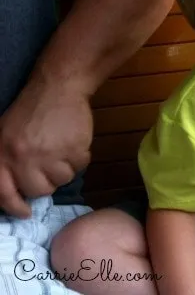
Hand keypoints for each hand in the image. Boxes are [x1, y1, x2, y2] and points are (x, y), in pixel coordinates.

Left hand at [0, 78, 91, 216]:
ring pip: (62, 180)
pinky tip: (73, 142)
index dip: (16, 207)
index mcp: (2, 155)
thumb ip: (5, 162)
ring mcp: (50, 154)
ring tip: (61, 149)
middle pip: (39, 190)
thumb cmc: (30, 111)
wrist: (57, 87)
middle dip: (46, 181)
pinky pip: (81, 166)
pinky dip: (80, 157)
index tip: (25, 212)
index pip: (5, 194)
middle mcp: (24, 158)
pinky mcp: (74, 149)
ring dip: (65, 168)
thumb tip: (15, 191)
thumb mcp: (4, 135)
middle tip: (49, 165)